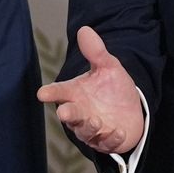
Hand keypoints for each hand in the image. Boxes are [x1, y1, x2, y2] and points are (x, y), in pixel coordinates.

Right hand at [36, 26, 144, 154]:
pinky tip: (118, 131)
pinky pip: (107, 143)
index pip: (60, 92)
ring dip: (90, 127)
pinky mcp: (106, 141)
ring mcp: (93, 129)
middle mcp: (81, 113)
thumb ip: (96, 52)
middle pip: (70, 115)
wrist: (131, 110)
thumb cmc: (113, 88)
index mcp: (76, 93)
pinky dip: (112, 138)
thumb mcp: (108, 68)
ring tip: (97, 120)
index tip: (42, 93)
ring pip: (86, 131)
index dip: (51, 92)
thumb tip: (84, 30)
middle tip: (64, 112)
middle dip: (68, 114)